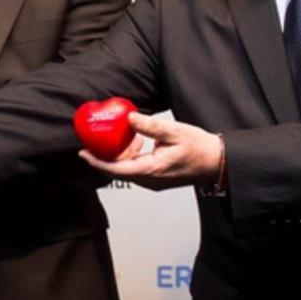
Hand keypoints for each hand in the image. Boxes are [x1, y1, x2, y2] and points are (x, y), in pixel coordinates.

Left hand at [78, 112, 220, 190]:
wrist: (217, 162)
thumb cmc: (200, 148)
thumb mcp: (174, 131)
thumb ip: (150, 126)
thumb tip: (129, 118)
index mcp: (152, 170)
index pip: (116, 170)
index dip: (97, 162)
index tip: (83, 153)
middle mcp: (150, 180)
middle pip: (118, 171)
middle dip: (104, 157)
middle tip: (94, 141)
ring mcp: (154, 181)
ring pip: (127, 170)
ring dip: (120, 155)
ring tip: (120, 137)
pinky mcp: (157, 179)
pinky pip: (137, 169)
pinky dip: (132, 156)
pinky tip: (137, 141)